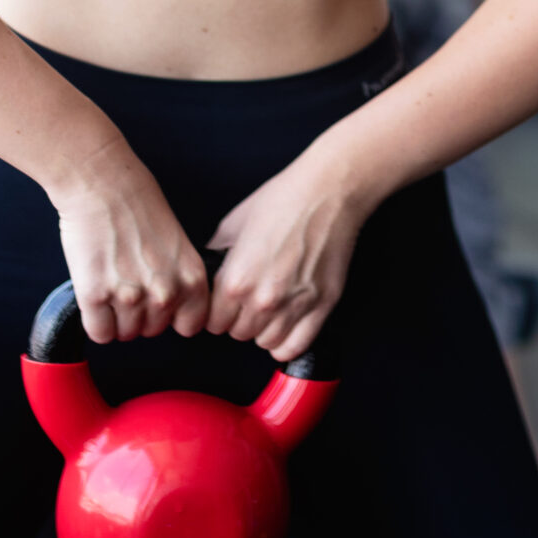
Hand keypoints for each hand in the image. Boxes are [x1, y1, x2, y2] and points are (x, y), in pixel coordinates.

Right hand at [50, 150, 211, 343]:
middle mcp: (165, 293)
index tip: (161, 304)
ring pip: (124, 334)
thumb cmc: (139, 204)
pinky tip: (95, 295)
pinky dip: (95, 321)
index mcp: (192, 278)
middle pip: (152, 331)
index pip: (190, 326)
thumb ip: (179, 278)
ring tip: (111, 283)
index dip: (172, 316)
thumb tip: (171, 307)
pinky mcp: (95, 296)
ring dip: (116, 316)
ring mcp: (130, 297)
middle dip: (140, 313)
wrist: (103, 183)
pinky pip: (99, 333)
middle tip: (129, 282)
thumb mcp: (178, 243)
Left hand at [206, 148, 371, 363]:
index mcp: (236, 281)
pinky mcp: (322, 305)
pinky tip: (285, 326)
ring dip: (264, 330)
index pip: (214, 322)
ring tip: (268, 311)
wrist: (328, 192)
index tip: (225, 304)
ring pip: (267, 342)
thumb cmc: (283, 200)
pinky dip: (287, 343)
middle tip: (248, 302)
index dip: (218, 312)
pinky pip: (297, 345)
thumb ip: (217, 255)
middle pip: (239, 334)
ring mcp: (294, 306)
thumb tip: (210, 272)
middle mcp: (263, 299)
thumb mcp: (233, 223)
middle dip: (240, 320)